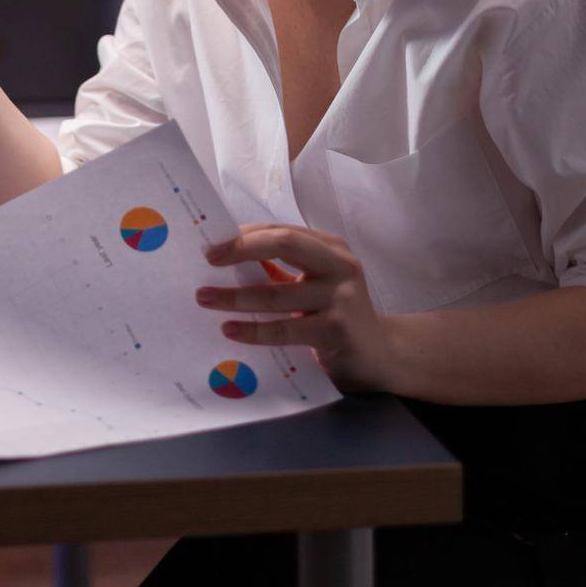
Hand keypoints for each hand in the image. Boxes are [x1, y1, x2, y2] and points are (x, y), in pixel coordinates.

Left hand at [195, 223, 396, 392]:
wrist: (380, 356)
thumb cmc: (336, 316)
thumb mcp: (313, 285)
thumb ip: (282, 269)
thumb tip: (229, 256)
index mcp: (330, 247)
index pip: (281, 231)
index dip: (245, 235)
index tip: (212, 244)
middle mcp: (339, 264)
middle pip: (284, 242)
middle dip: (241, 248)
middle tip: (208, 259)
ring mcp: (341, 296)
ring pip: (277, 292)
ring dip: (235, 296)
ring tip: (206, 298)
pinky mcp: (336, 329)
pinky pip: (285, 328)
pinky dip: (253, 330)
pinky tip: (230, 329)